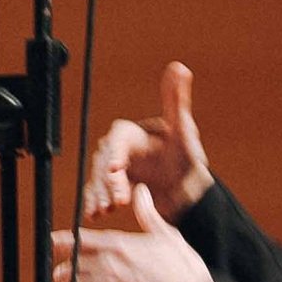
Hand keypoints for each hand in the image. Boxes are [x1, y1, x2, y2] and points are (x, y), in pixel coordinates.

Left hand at [53, 184, 212, 281]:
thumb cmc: (187, 272)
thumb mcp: (169, 237)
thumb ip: (148, 215)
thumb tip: (140, 192)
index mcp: (120, 245)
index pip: (80, 240)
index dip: (63, 242)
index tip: (53, 243)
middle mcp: (109, 267)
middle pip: (71, 267)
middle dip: (63, 271)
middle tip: (60, 275)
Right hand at [86, 58, 211, 220]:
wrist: (188, 192)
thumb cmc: (186, 158)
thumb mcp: (182, 130)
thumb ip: (177, 100)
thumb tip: (180, 67)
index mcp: (134, 134)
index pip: (117, 138)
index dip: (114, 152)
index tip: (115, 169)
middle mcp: (122, 150)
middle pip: (104, 160)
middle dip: (108, 180)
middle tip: (118, 199)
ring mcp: (117, 170)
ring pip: (99, 179)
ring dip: (99, 193)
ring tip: (105, 210)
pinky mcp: (115, 188)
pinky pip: (99, 194)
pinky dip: (95, 202)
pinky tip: (93, 214)